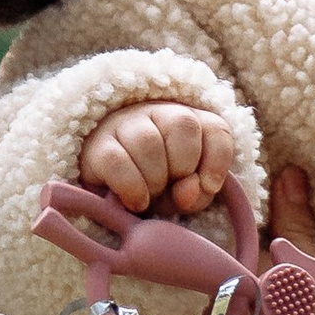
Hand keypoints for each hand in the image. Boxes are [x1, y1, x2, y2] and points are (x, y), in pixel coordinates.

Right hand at [77, 96, 239, 217]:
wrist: (107, 190)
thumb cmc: (155, 188)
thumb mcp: (184, 194)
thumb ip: (197, 194)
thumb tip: (186, 192)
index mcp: (186, 121)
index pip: (215, 128)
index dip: (217, 160)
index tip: (209, 186)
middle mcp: (155, 113)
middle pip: (183, 124)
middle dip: (183, 167)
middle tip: (170, 188)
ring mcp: (124, 124)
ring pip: (148, 140)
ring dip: (155, 179)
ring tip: (151, 195)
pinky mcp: (97, 145)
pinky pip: (116, 161)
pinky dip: (132, 187)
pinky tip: (135, 201)